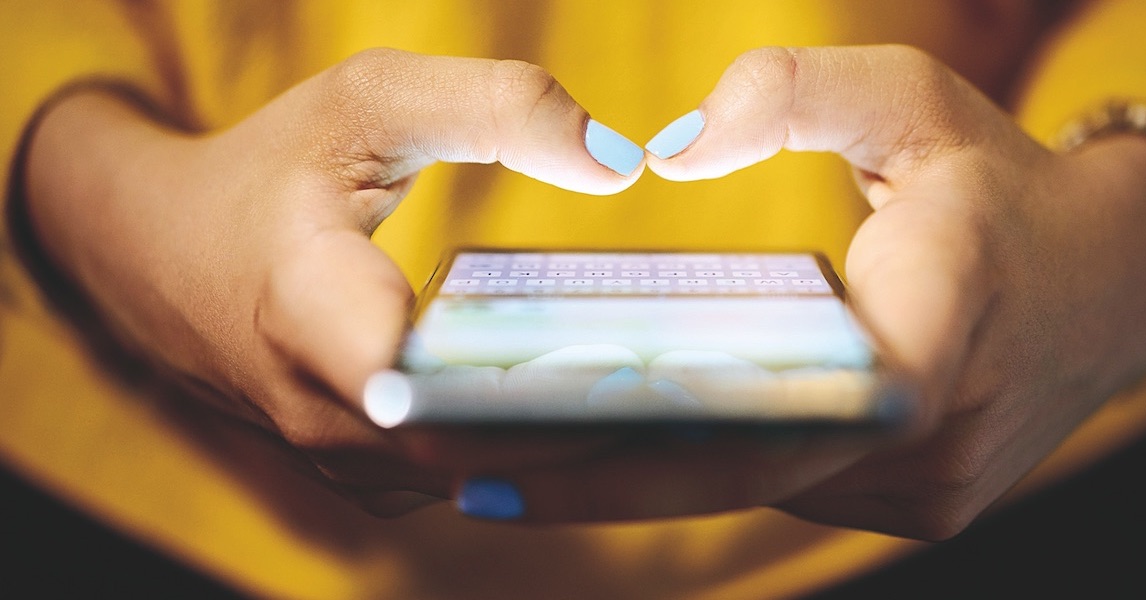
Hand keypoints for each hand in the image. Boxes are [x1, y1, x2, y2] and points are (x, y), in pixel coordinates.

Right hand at [22, 49, 644, 514]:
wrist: (157, 252)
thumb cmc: (269, 168)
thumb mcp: (369, 102)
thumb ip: (496, 108)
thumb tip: (622, 162)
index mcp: (308, 312)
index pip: (430, 390)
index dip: (538, 391)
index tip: (640, 368)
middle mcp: (319, 414)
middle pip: (478, 450)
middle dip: (592, 426)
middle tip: (710, 390)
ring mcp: (338, 458)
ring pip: (478, 479)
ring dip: (573, 450)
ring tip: (684, 407)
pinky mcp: (360, 473)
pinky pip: (463, 480)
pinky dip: (533, 454)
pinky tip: (609, 415)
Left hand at [456, 46, 1145, 538]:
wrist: (1114, 283)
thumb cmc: (999, 183)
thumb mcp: (913, 99)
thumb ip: (795, 92)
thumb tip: (668, 146)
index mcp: (938, 325)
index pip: (774, 410)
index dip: (640, 443)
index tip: (512, 452)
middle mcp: (934, 437)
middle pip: (739, 474)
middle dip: (598, 478)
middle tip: (462, 470)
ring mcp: (930, 488)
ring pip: (760, 491)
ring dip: (645, 479)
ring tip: (513, 461)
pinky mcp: (920, 503)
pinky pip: (792, 488)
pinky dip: (709, 471)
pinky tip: (623, 447)